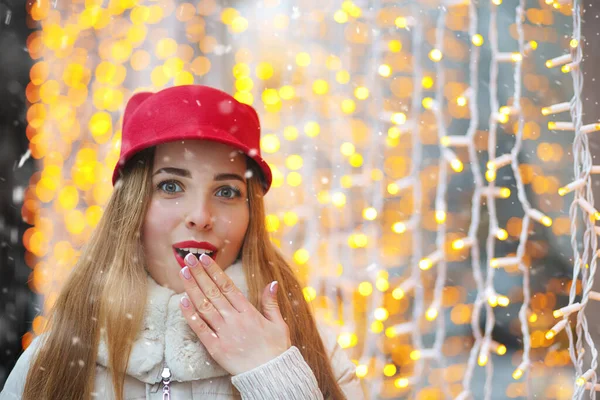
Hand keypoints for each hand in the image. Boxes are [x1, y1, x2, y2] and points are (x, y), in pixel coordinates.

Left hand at [178, 253, 291, 375]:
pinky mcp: (216, 348)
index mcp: (249, 312)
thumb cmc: (276, 349)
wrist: (271, 375)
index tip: (204, 258)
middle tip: (188, 259)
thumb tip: (272, 283)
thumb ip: (271, 303)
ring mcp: (224, 333)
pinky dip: (190, 315)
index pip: (227, 286)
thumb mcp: (279, 324)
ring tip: (183, 273)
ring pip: (204, 306)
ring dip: (192, 288)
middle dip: (199, 274)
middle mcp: (234, 320)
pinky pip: (200, 329)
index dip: (214, 271)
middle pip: (213, 292)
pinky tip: (182, 301)